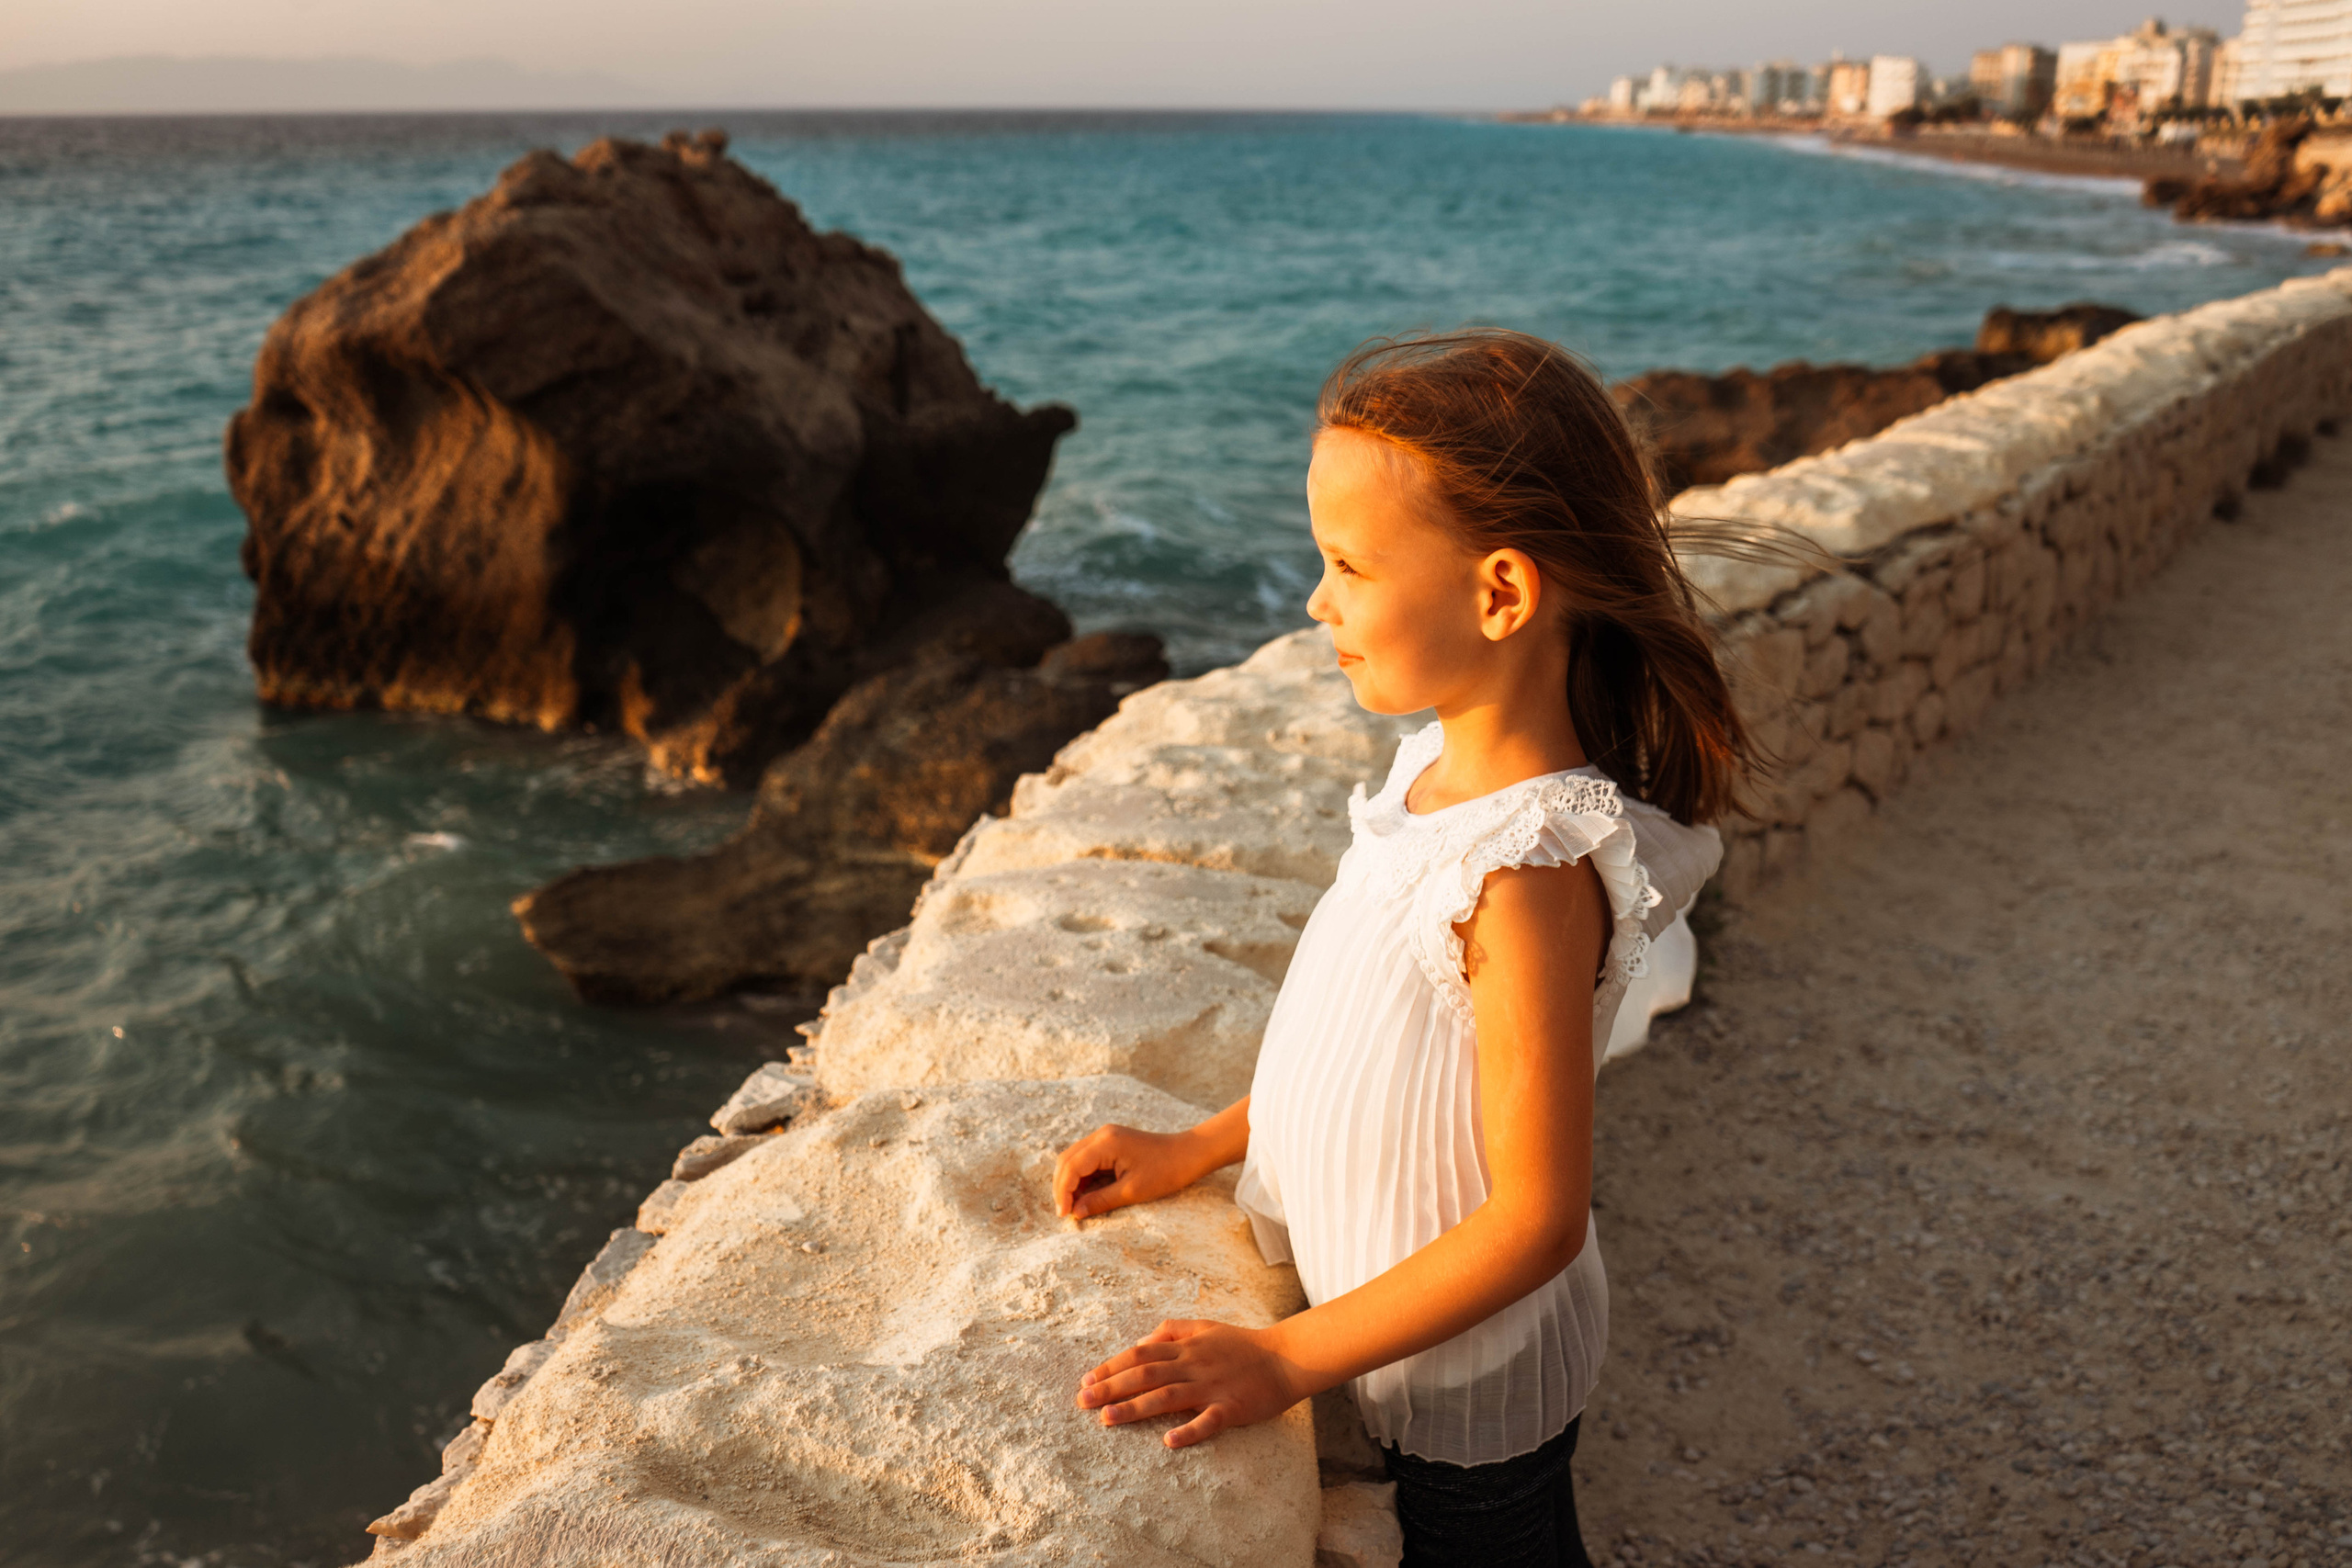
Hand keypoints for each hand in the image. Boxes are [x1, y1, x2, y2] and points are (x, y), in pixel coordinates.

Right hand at [1052, 1123, 1205, 1220]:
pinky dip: (1083, 1178)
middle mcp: (1101, 1135)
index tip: (1064, 1215)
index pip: (1071, 1167)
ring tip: (1075, 1207)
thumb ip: (1100, 1201)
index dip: (1063, 1192)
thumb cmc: (1165, 1172)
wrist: (1189, 1154)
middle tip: (1065, 1213)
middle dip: (1062, 1187)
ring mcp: (1106, 1137)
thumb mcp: (1132, 1191)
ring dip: (1071, 1183)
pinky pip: (1088, 1160)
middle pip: (1067, 1160)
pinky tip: (1086, 1195)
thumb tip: (1075, 1213)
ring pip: (1075, 1159)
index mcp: (1105, 1143)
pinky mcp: (1111, 1143)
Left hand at [1075, 1319, 1303, 1446]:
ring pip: (1167, 1397)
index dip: (1111, 1366)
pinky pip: (1208, 1421)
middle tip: (1082, 1401)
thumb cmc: (1242, 1345)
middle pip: (1146, 1375)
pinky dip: (1189, 1431)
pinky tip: (1168, 1442)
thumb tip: (1141, 1342)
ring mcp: (1212, 1387)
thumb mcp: (1205, 1327)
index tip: (1086, 1380)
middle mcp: (1194, 1365)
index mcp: (1186, 1347)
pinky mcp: (1232, 1407)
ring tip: (1108, 1420)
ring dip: (1135, 1408)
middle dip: (1111, 1387)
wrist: (1286, 1358)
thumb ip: (1172, 1331)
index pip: (1140, 1355)